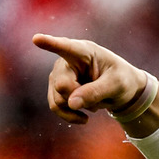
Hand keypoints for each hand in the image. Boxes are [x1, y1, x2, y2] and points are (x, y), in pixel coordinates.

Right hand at [32, 34, 146, 124]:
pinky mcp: (55, 89)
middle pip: (62, 85)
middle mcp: (66, 61)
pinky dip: (70, 116)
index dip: (50, 43)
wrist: (120, 90)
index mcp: (84, 51)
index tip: (37, 39)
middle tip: (100, 98)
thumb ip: (95, 92)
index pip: (66, 47)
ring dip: (77, 108)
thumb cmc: (121, 80)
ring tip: (95, 103)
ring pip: (58, 99)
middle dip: (80, 98)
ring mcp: (58, 75)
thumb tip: (70, 103)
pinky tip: (84, 118)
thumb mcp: (116, 85)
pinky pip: (55, 106)